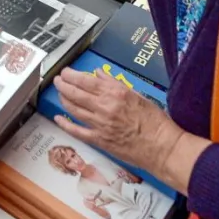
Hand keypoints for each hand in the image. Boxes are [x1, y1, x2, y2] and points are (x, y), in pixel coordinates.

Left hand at [52, 67, 186, 175]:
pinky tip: (58, 118)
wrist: (161, 147)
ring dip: (64, 100)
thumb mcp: (137, 95)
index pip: (86, 81)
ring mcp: (100, 124)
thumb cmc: (154, 121)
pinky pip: (77, 131)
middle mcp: (104, 107)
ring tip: (59, 94)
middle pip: (76, 93)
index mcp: (115, 93)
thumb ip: (114, 83)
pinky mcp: (99, 140)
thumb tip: (98, 74)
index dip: (71, 75)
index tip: (65, 72)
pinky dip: (65, 124)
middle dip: (63, 85)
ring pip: (74, 109)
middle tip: (57, 80)